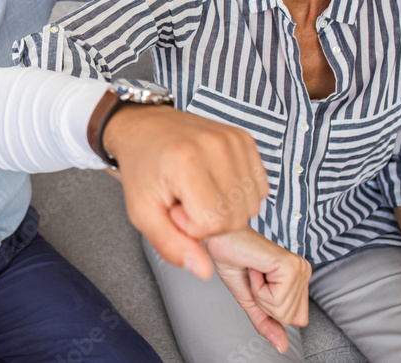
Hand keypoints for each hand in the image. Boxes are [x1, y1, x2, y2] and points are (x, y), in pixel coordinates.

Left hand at [104, 104, 268, 279]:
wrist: (144, 128)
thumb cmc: (142, 168)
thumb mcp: (142, 212)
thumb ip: (170, 245)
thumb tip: (202, 271)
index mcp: (186, 161)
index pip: (213, 223)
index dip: (192, 227)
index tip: (174, 208)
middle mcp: (215, 146)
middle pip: (235, 217)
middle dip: (209, 219)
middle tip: (184, 200)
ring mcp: (233, 140)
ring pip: (250, 205)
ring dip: (225, 207)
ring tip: (197, 190)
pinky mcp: (244, 139)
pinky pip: (258, 187)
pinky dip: (238, 193)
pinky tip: (214, 182)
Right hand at [206, 228, 310, 354]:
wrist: (217, 237)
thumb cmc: (231, 259)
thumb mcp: (250, 298)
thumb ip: (266, 321)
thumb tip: (282, 346)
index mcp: (299, 277)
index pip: (297, 319)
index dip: (269, 308)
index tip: (258, 283)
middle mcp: (304, 271)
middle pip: (292, 318)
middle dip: (264, 303)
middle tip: (255, 277)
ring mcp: (299, 268)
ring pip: (283, 311)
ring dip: (259, 294)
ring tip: (254, 271)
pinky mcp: (290, 266)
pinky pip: (275, 300)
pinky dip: (258, 288)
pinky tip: (255, 267)